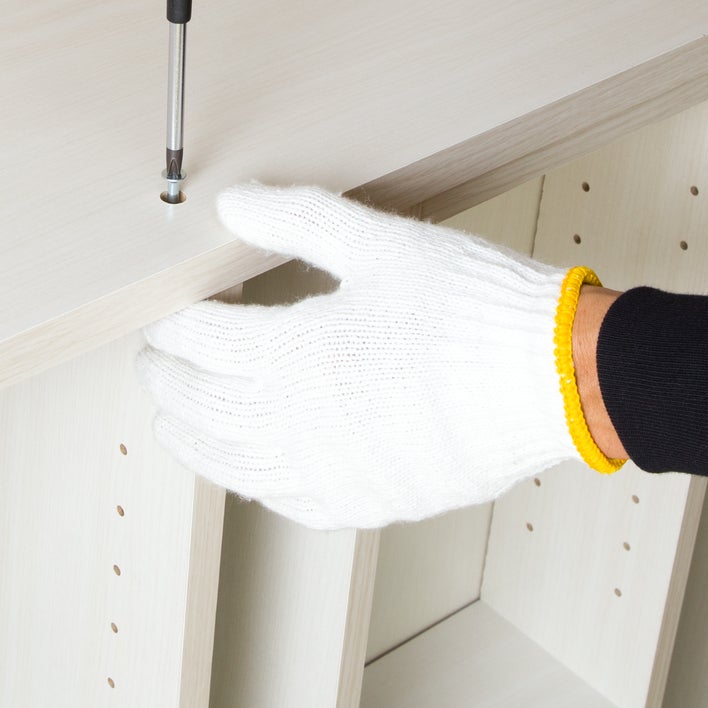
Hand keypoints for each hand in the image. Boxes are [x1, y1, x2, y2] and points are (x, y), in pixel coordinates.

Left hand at [137, 184, 622, 530]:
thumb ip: (297, 218)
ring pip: (231, 464)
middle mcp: (298, 423)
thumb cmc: (473, 307)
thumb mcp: (380, 241)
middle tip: (155, 360)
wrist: (553, 379)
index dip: (174, 320)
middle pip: (201, 406)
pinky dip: (251, 482)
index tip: (165, 307)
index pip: (201, 338)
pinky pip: (285, 502)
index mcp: (294, 353)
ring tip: (173, 422)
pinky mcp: (366, 503)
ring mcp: (330, 472)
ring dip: (193, 440)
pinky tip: (248, 470)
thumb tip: (232, 204)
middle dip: (168, 379)